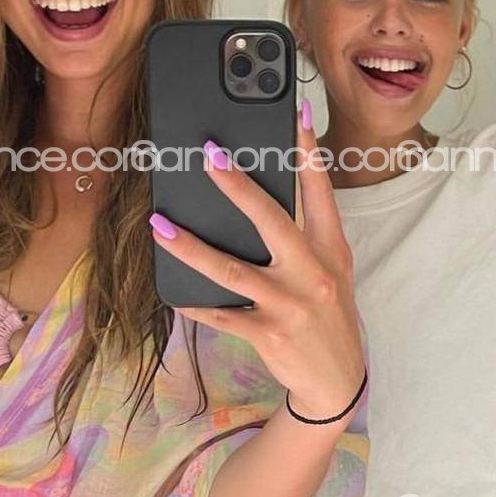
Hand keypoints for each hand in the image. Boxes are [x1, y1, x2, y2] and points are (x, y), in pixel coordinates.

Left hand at [148, 104, 365, 420]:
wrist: (336, 380)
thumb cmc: (328, 313)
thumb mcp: (332, 270)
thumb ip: (307, 234)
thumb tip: (263, 196)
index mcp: (331, 249)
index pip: (320, 192)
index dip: (308, 153)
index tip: (297, 116)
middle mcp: (313, 272)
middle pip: (271, 220)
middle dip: (237, 186)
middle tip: (208, 155)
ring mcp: (290, 304)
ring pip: (231, 269)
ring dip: (190, 246)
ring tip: (159, 225)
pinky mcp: (269, 334)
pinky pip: (221, 314)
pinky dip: (193, 303)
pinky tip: (171, 289)